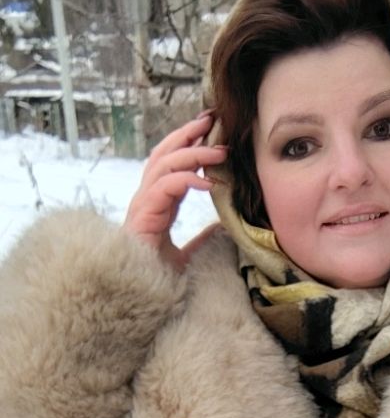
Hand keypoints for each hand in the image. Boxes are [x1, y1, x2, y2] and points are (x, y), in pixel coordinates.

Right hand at [122, 111, 226, 271]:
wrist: (138, 297)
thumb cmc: (156, 278)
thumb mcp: (186, 256)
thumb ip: (201, 240)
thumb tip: (222, 227)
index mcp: (156, 203)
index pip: (170, 162)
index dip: (188, 143)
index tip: (210, 129)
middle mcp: (146, 198)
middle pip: (163, 153)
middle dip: (187, 134)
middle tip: (212, 120)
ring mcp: (142, 204)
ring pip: (164, 164)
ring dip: (193, 154)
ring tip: (220, 151)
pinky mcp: (143, 214)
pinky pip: (164, 187)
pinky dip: (186, 180)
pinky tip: (207, 183)